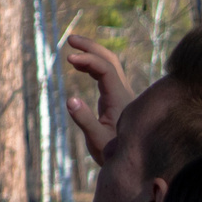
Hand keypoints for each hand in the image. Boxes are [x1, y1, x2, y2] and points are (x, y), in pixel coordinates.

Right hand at [65, 32, 134, 162]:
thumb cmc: (114, 154)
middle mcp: (123, 92)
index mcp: (120, 99)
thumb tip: (70, 100)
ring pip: (110, 64)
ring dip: (92, 53)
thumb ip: (85, 120)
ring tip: (71, 49)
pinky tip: (78, 66)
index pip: (106, 69)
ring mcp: (122, 93)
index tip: (69, 57)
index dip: (88, 60)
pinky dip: (92, 64)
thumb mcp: (97, 140)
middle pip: (111, 60)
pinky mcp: (118, 97)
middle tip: (70, 39)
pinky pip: (106, 73)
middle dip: (91, 47)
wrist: (133, 161)